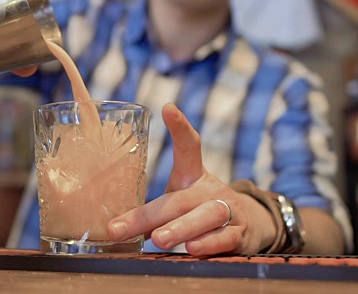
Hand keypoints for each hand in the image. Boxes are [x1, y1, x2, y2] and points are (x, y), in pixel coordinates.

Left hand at [107, 103, 277, 255]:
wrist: (248, 226)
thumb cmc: (197, 211)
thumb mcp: (176, 201)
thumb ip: (150, 212)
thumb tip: (109, 229)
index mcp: (193, 176)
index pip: (189, 146)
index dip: (180, 127)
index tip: (167, 109)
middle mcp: (211, 189)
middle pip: (181, 199)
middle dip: (149, 216)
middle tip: (121, 228)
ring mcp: (229, 210)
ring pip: (206, 217)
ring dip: (181, 228)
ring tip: (160, 239)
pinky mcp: (240, 233)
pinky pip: (224, 239)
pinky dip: (208, 244)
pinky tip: (193, 249)